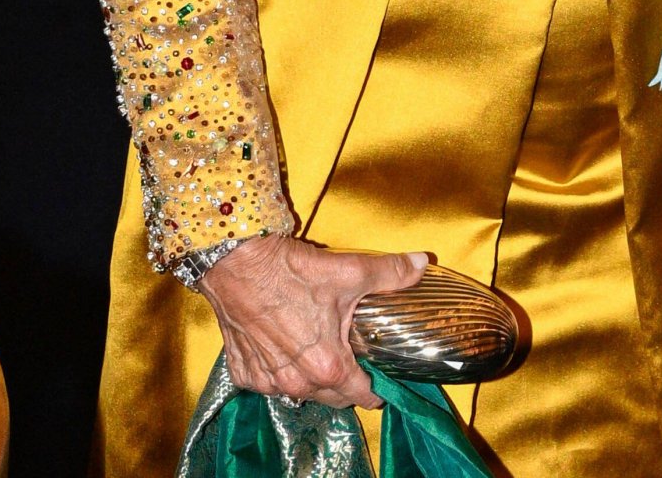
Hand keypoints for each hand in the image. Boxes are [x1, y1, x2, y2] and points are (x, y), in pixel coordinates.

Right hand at [201, 235, 427, 408]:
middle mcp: (297, 383)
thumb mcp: (350, 271)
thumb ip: (391, 273)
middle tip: (353, 364)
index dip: (375, 389)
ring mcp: (266, 380)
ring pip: (298, 393)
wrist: (238, 263)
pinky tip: (283, 350)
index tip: (380, 382)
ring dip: (311, 381)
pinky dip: (278, 372)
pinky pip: (267, 383)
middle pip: (331, 398)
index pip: (361, 394)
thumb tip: (423, 263)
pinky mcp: (243, 371)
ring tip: (320, 356)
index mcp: (328, 367)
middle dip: (345, 386)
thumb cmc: (294, 272)